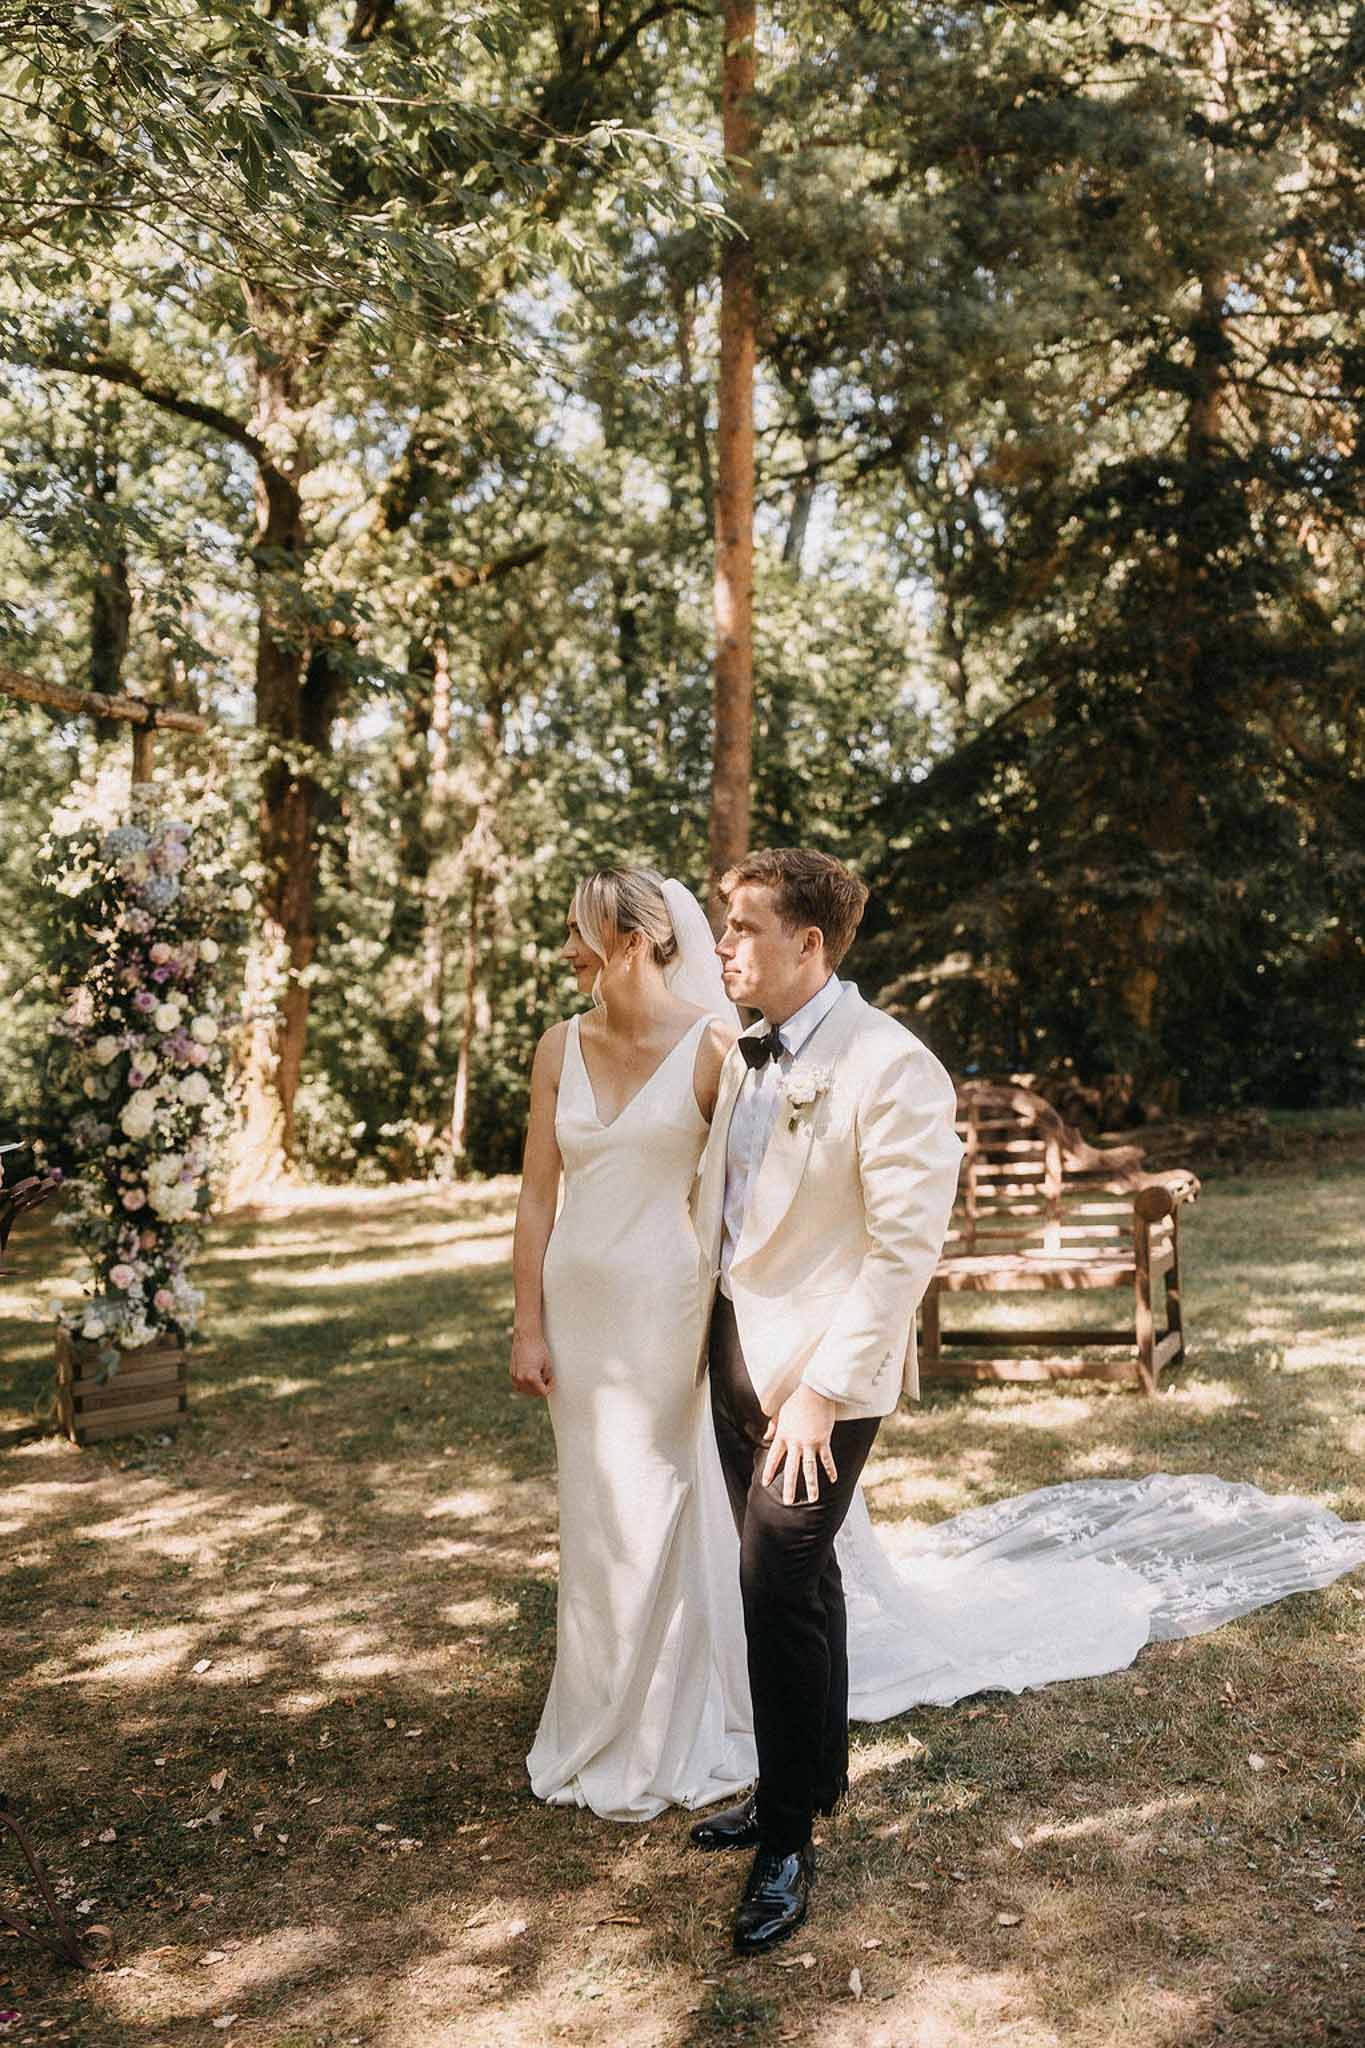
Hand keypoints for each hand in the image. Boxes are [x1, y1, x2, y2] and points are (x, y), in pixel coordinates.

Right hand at [510, 1330, 553, 1398]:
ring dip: (534, 1388)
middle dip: (542, 1388)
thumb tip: (545, 1386)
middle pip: (534, 1393)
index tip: (552, 1380)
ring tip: (540, 1376)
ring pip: (526, 1391)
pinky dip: (526, 1384)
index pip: (543, 1392)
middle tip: (548, 1378)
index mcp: (531, 1377)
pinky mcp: (512, 1373)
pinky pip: (519, 1386)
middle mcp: (521, 1379)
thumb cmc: (538, 1348)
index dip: (550, 1388)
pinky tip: (531, 1377)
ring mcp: (515, 1377)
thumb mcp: (548, 1365)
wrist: (526, 1337)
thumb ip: (547, 1379)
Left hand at [761, 1384, 837, 1503]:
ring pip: (810, 1469)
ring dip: (812, 1485)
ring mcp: (810, 1443)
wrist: (814, 1392)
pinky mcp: (823, 1441)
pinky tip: (833, 1480)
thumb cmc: (796, 1400)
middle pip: (791, 1469)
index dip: (770, 1471)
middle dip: (790, 1487)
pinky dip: (830, 1469)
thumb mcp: (780, 1413)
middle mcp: (795, 1443)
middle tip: (788, 1502)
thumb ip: (773, 1426)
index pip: (774, 1458)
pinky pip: (827, 1459)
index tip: (766, 1483)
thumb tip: (766, 1435)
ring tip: (813, 1499)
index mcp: (783, 1436)